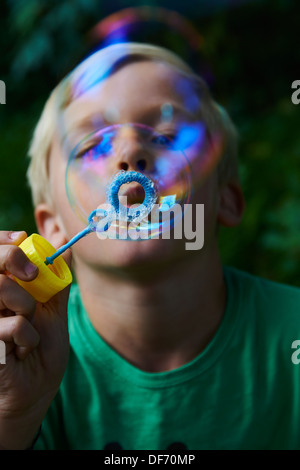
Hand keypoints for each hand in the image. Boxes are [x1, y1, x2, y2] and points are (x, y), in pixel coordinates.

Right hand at [0, 231, 70, 448]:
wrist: (35, 391)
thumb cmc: (42, 351)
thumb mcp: (53, 312)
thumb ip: (56, 282)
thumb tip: (66, 248)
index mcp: (2, 289)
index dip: (3, 241)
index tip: (21, 240)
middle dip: (12, 260)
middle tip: (32, 274)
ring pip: (0, 287)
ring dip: (25, 305)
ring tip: (29, 324)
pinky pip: (9, 324)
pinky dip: (27, 336)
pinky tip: (22, 351)